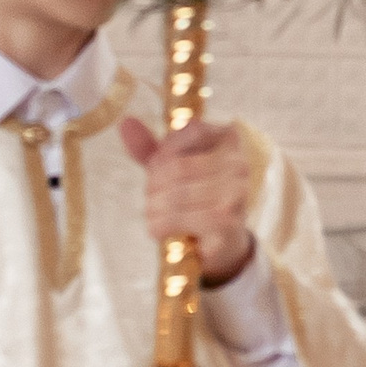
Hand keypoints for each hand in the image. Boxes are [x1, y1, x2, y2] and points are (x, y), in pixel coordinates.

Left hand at [120, 114, 254, 285]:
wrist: (224, 244)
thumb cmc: (199, 199)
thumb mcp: (177, 169)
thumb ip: (153, 148)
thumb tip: (126, 123)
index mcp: (231, 141)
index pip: (192, 130)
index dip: (165, 150)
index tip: (156, 168)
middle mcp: (239, 164)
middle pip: (178, 166)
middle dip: (153, 184)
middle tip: (150, 197)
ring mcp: (237, 194)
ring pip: (176, 195)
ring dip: (153, 208)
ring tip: (152, 215)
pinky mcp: (227, 223)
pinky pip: (179, 219)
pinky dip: (160, 225)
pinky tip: (158, 230)